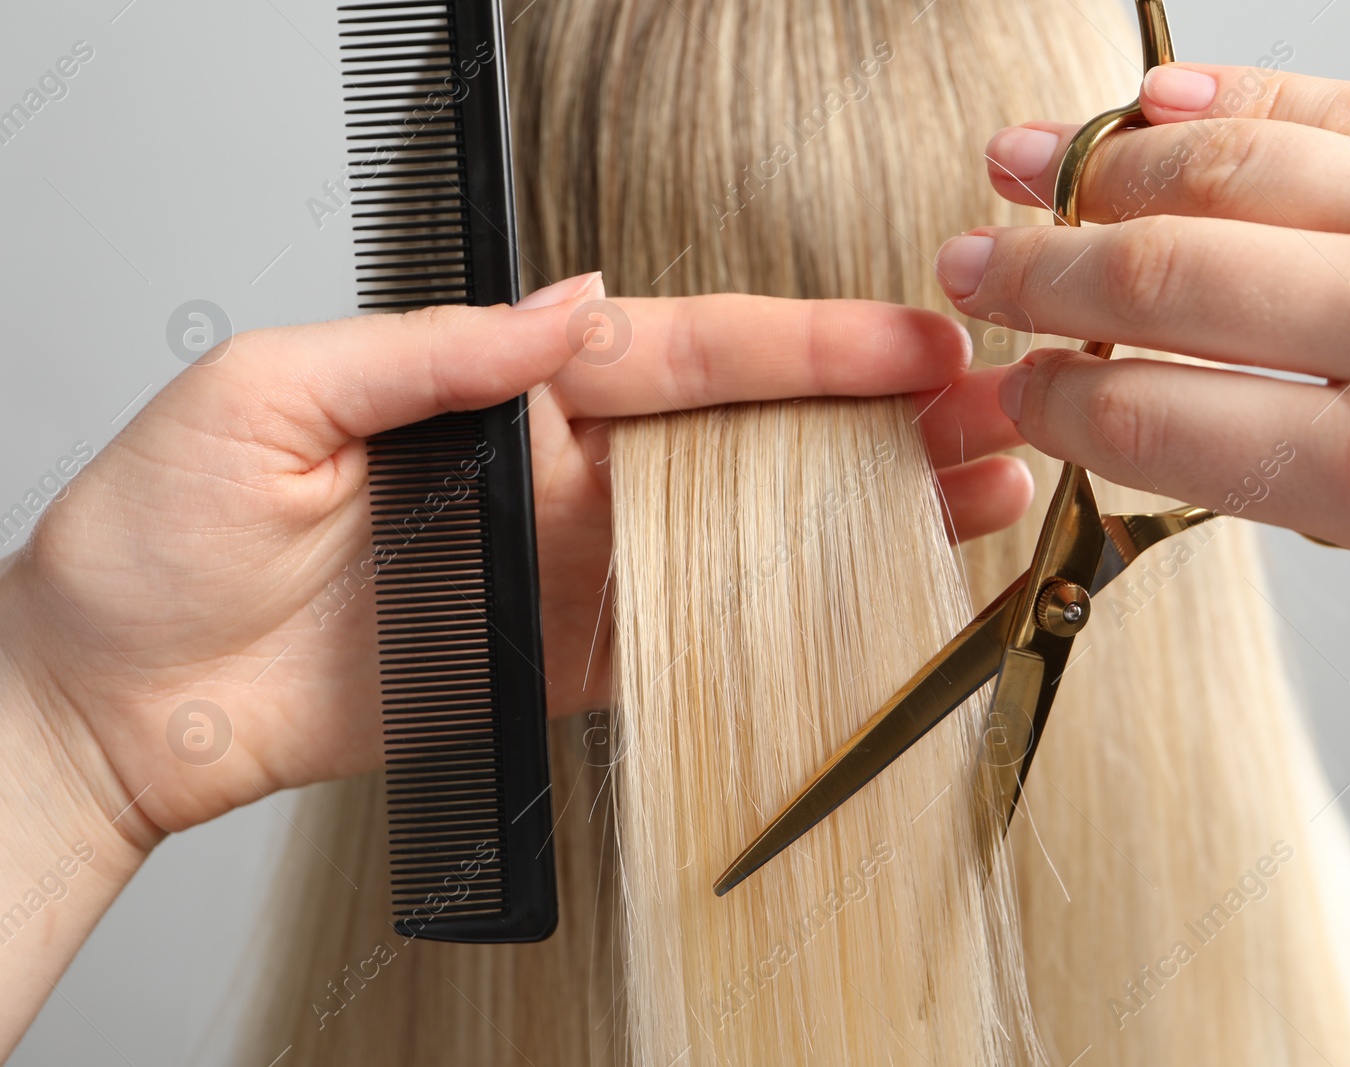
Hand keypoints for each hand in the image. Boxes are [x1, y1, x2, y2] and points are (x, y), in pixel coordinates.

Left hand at [0, 273, 1029, 846]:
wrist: (115, 698)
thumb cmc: (155, 536)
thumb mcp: (275, 391)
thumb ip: (437, 351)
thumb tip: (572, 308)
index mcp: (503, 392)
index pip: (686, 354)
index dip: (808, 346)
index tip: (911, 339)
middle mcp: (554, 476)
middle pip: (748, 441)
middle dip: (877, 427)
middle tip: (990, 419)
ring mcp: (567, 573)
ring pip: (745, 538)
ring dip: (861, 519)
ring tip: (973, 500)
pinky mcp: (557, 669)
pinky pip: (689, 644)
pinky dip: (783, 630)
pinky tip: (865, 603)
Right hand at [940, 63, 1349, 654]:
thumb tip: (1250, 447)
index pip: (1160, 423)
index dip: (1056, 404)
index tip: (1012, 392)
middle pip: (1163, 285)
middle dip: (1038, 280)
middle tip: (969, 272)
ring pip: (1231, 172)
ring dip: (1101, 176)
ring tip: (1020, 170)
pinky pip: (1344, 106)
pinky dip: (1231, 103)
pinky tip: (1155, 111)